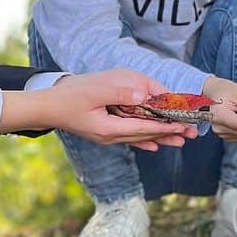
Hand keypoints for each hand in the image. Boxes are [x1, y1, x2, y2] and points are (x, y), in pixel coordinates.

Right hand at [45, 70, 196, 150]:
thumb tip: (145, 95)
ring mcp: (107, 136)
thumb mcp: (94, 90)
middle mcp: (111, 136)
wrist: (45, 107)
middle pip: (146, 134)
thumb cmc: (68, 96)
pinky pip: (130, 137)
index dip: (165, 126)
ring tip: (180, 141)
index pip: (144, 128)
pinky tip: (153, 145)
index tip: (183, 125)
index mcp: (110, 128)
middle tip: (192, 134)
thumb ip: (119, 93)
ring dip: (160, 137)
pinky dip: (144, 139)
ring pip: (140, 137)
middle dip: (169, 133)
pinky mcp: (104, 131)